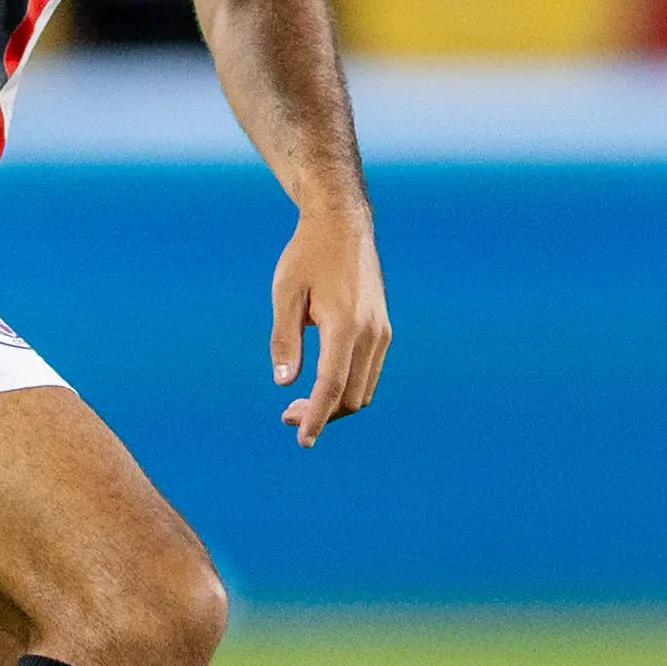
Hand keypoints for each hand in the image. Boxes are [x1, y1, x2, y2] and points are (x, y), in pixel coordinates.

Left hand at [270, 202, 388, 446]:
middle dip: (322, 415)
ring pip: (363, 389)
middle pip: (351, 396)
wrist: (343, 225)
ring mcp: (381, 332)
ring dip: (335, 405)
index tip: (303, 440)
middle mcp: (370, 332)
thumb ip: (285, 339)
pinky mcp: (382, 329)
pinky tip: (322, 385)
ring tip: (299, 406)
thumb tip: (284, 382)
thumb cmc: (307, 256)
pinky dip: (347, 388)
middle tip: (287, 417)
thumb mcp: (285, 293)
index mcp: (344, 324)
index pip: (332, 386)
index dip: (317, 417)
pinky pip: (368, 372)